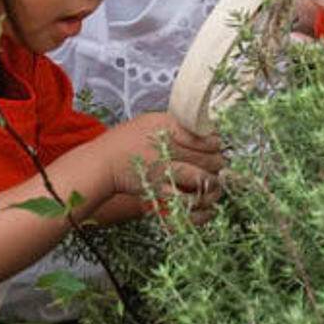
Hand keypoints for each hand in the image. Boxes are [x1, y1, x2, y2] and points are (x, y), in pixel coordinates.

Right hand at [104, 113, 224, 220]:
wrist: (103, 163)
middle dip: (218, 162)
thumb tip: (203, 129)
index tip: (217, 145)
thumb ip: (175, 124)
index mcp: (164, 127)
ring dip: (212, 181)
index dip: (215, 142)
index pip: (201, 135)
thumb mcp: (149, 121)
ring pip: (200, 177)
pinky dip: (198, 202)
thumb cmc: (126, 141)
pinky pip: (185, 199)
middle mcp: (165, 147)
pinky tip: (204, 202)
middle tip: (220, 163)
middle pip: (205, 156)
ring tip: (214, 181)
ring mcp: (162, 170)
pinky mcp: (158, 189)